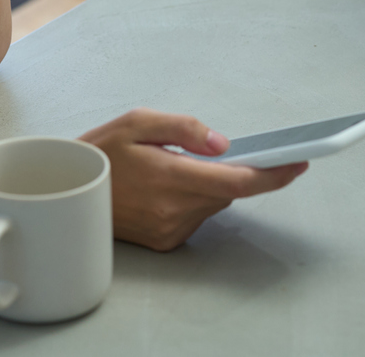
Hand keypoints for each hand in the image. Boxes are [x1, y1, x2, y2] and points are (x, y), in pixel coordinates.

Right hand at [80, 109, 307, 251]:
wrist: (67, 191)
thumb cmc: (99, 154)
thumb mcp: (137, 122)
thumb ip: (184, 128)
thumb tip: (222, 143)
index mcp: (170, 178)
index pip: (238, 180)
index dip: (273, 173)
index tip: (297, 162)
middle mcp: (174, 211)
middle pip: (227, 190)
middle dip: (228, 169)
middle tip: (207, 150)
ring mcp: (170, 230)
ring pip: (213, 203)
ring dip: (206, 184)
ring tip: (170, 166)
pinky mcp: (165, 241)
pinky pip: (196, 216)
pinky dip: (191, 198)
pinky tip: (162, 186)